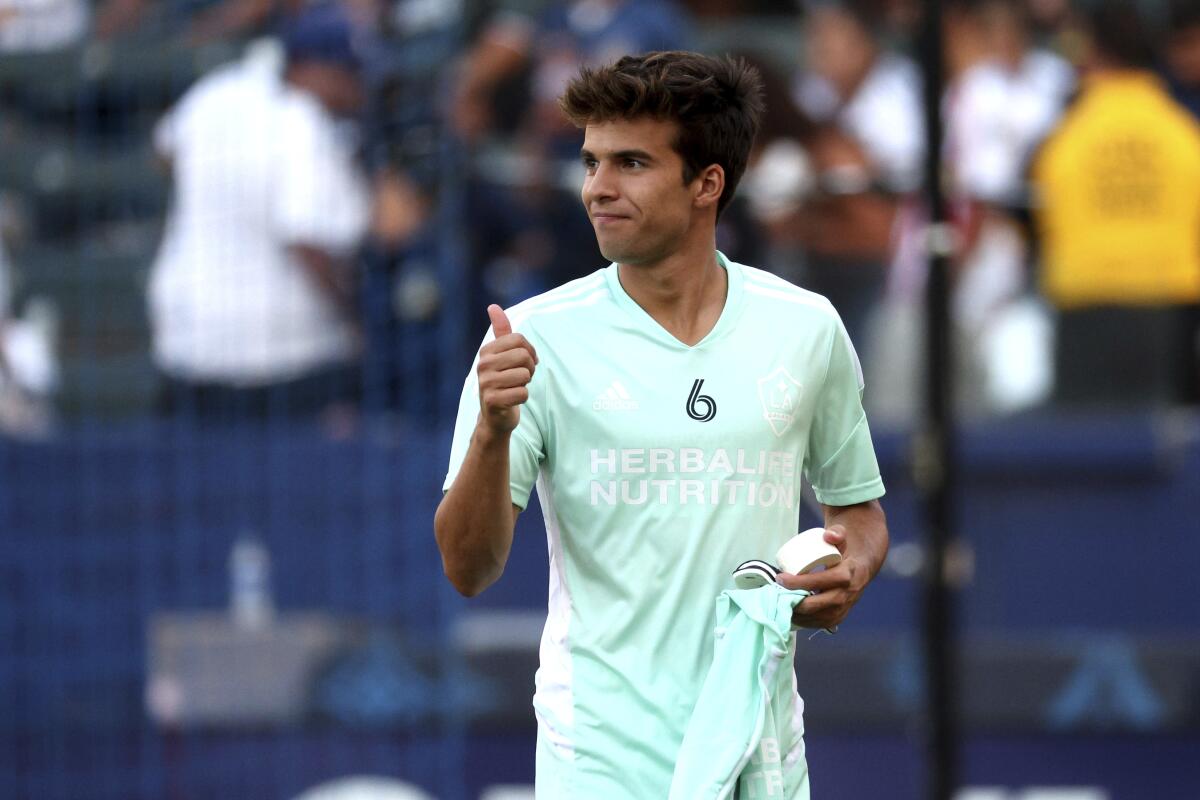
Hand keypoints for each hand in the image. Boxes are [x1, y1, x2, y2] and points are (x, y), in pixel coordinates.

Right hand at [477, 305, 537, 436]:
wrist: (495, 416)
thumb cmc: (503, 381)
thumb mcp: (502, 355)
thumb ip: (501, 331)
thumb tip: (493, 306)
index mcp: (486, 351)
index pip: (519, 340)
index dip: (530, 351)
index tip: (526, 362)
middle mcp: (482, 365)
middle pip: (523, 356)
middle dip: (529, 368)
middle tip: (522, 377)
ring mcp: (485, 383)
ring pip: (524, 375)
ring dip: (526, 384)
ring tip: (515, 388)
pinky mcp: (492, 401)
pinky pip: (523, 393)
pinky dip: (523, 397)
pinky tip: (512, 400)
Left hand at [776, 526, 867, 629]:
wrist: (862, 566)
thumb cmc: (844, 551)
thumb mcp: (842, 538)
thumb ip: (836, 532)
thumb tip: (827, 536)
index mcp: (847, 574)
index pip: (821, 581)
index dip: (799, 582)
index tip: (780, 578)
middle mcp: (847, 594)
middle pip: (817, 604)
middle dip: (794, 602)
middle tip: (776, 594)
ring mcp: (845, 607)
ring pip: (819, 618)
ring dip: (798, 615)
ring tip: (780, 605)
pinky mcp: (841, 616)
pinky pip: (822, 624)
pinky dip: (806, 622)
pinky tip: (791, 617)